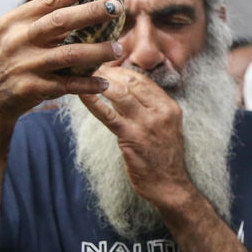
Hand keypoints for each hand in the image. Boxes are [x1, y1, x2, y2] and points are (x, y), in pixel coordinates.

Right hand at [0, 0, 123, 125]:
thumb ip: (39, 22)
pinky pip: (67, 84)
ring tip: (118, 48)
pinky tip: (104, 83)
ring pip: (69, 54)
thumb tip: (80, 2)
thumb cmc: (8, 62)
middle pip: (60, 21)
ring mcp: (24, 64)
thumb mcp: (13, 36)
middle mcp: (17, 40)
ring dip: (98, 51)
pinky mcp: (30, 88)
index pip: (48, 1)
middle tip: (117, 8)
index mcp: (14, 22)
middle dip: (91, 12)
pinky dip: (88, 84)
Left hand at [78, 67, 193, 208]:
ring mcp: (147, 124)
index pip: (144, 80)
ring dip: (100, 82)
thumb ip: (152, 109)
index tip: (107, 66)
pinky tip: (82, 94)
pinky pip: (108, 114)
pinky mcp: (131, 137)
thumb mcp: (167, 127)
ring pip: (120, 93)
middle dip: (109, 72)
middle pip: (131, 82)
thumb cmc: (164, 158)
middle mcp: (161, 112)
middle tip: (91, 68)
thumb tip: (128, 92)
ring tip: (85, 77)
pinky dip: (93, 102)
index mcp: (170, 107)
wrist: (170, 185)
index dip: (123, 69)